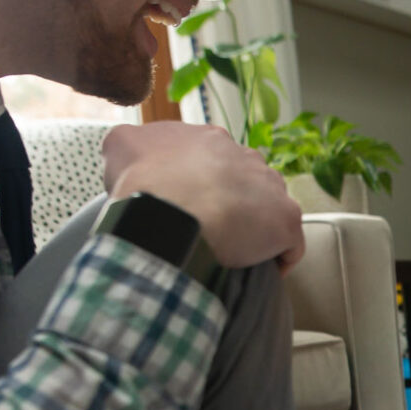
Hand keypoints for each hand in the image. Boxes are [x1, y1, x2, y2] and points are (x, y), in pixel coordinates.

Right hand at [101, 122, 303, 273]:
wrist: (171, 212)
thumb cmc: (144, 184)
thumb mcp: (121, 147)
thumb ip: (129, 144)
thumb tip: (128, 148)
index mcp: (209, 139)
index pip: (214, 161)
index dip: (203, 185)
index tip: (191, 206)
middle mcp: (246, 156)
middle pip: (246, 182)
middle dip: (233, 203)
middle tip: (211, 229)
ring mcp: (271, 187)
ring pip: (269, 209)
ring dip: (257, 228)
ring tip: (236, 251)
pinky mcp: (286, 221)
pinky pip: (288, 244)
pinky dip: (276, 258)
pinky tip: (257, 270)